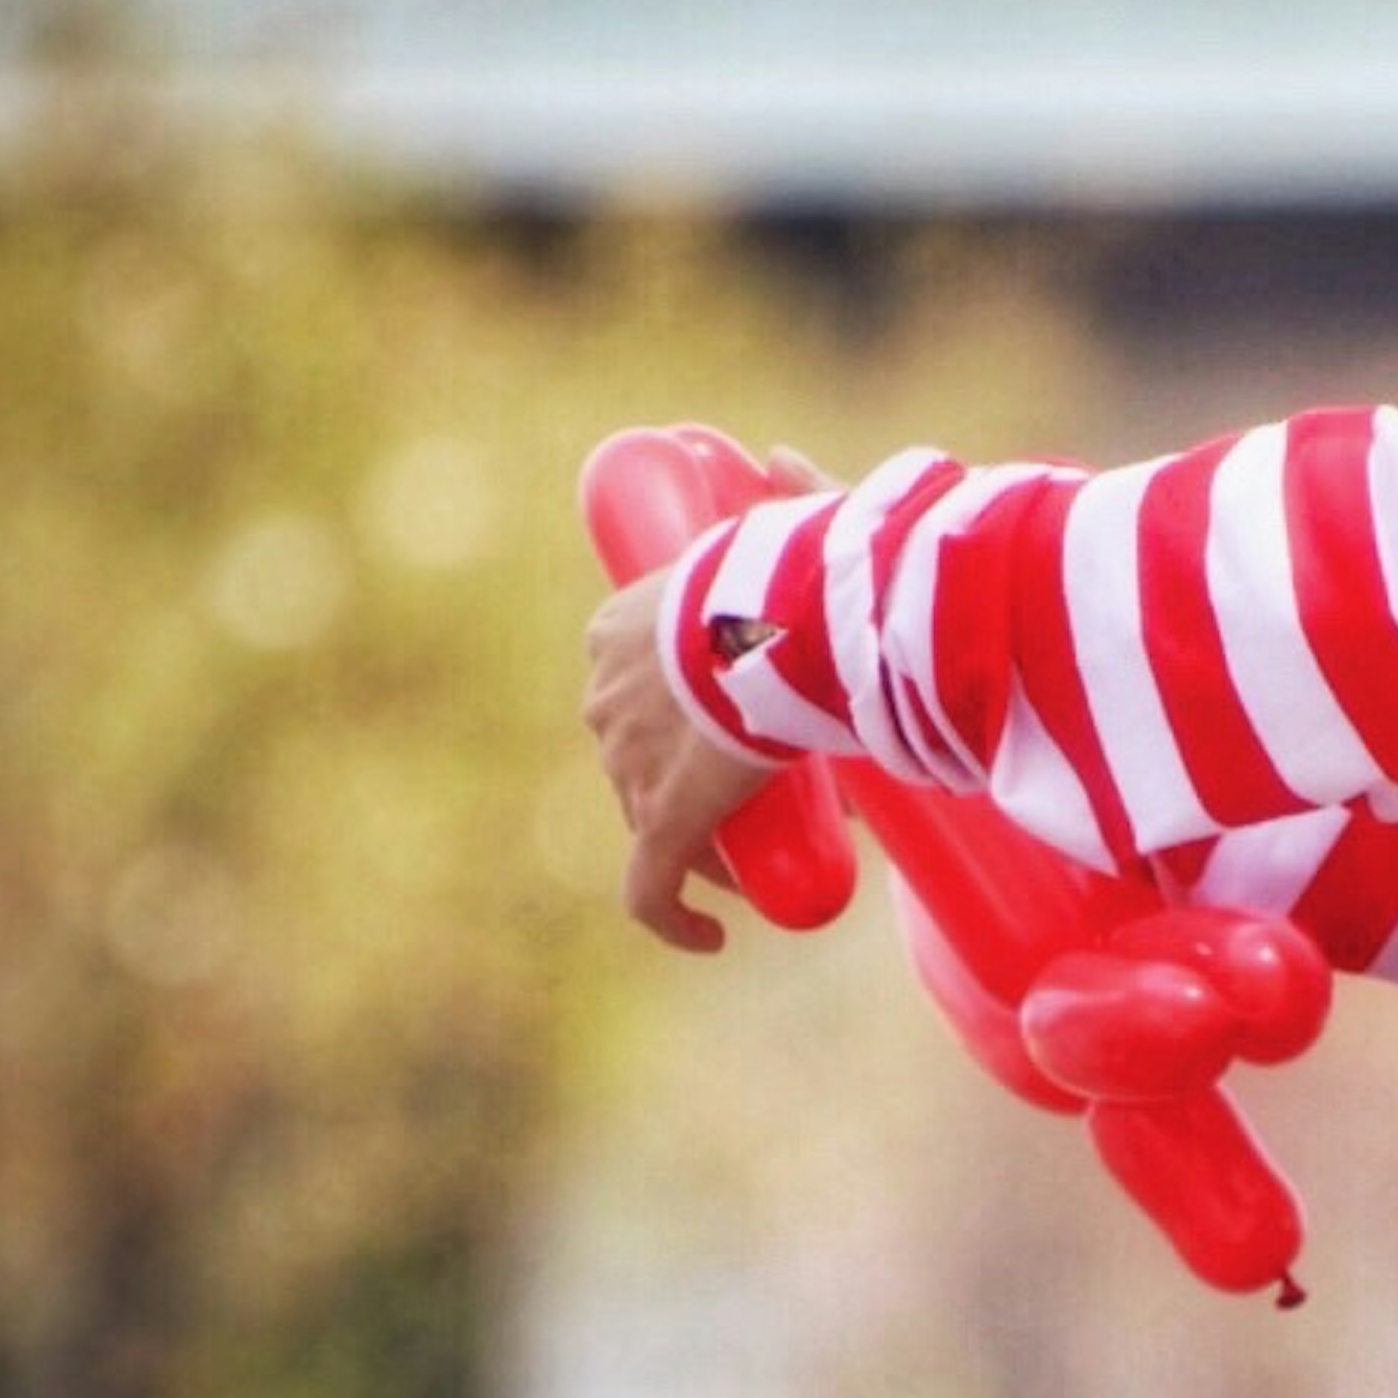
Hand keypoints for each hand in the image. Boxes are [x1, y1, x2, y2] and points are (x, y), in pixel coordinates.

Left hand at [578, 444, 837, 953]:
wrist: (785, 626)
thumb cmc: (791, 571)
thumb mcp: (788, 522)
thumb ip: (792, 489)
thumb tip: (777, 458)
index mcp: (615, 632)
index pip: (634, 689)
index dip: (683, 720)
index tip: (743, 731)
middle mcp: (605, 701)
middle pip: (639, 757)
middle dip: (694, 781)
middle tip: (767, 793)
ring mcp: (629, 768)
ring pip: (653, 820)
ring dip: (703, 841)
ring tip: (766, 853)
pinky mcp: (660, 825)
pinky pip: (651, 890)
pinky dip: (674, 919)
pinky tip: (710, 940)